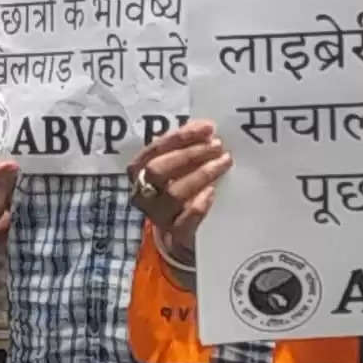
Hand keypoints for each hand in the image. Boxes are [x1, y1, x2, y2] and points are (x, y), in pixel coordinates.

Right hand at [131, 120, 233, 264]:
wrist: (178, 234)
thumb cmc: (179, 189)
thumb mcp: (177, 167)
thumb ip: (186, 147)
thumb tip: (206, 129)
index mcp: (139, 171)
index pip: (155, 149)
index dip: (181, 137)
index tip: (208, 128)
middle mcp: (142, 192)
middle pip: (157, 170)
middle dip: (189, 155)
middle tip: (217, 146)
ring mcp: (157, 215)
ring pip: (173, 193)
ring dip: (201, 174)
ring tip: (223, 163)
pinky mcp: (175, 233)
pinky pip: (185, 219)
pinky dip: (199, 204)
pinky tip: (212, 192)